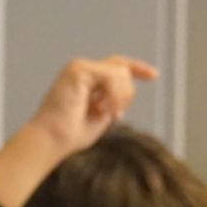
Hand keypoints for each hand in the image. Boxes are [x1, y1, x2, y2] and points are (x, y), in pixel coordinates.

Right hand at [25, 56, 158, 156]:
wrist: (52, 140)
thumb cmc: (70, 134)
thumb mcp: (101, 116)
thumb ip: (113, 102)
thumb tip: (125, 94)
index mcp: (86, 79)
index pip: (116, 66)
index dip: (137, 68)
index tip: (154, 75)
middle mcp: (82, 69)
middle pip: (122, 67)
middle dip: (127, 92)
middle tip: (115, 115)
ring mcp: (79, 67)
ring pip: (120, 72)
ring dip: (119, 98)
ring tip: (104, 114)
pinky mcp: (78, 70)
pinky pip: (112, 76)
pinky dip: (113, 96)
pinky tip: (102, 110)